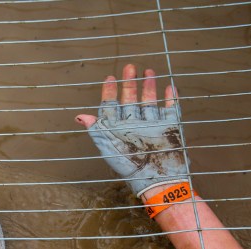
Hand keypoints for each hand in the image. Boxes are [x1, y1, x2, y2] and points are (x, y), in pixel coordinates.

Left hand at [76, 64, 188, 197]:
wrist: (158, 179)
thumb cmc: (130, 166)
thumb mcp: (109, 147)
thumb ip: (97, 130)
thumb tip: (79, 117)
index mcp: (118, 129)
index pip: (112, 106)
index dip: (109, 92)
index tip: (109, 77)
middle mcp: (135, 125)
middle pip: (131, 99)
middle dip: (130, 83)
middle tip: (130, 67)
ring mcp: (153, 125)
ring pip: (149, 101)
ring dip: (149, 86)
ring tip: (148, 71)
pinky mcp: (170, 127)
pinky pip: (171, 109)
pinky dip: (170, 98)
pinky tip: (169, 86)